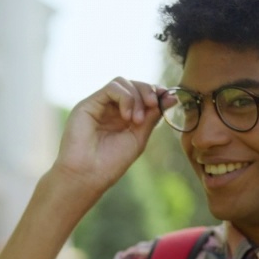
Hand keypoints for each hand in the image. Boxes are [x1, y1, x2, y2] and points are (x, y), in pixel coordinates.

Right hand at [50, 78, 163, 197]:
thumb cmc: (110, 163)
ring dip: (137, 97)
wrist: (87, 175)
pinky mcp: (88, 104)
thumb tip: (170, 97)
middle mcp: (110, 109)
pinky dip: (125, 98)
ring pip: (122, 83)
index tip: (169, 98)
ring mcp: (99, 105)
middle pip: (133, 85)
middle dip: (148, 92)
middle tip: (154, 106)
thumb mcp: (138, 138)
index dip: (156, 93)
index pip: (141, 94)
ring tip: (137, 120)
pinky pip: (112, 88)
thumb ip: (151, 117)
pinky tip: (127, 117)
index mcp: (123, 117)